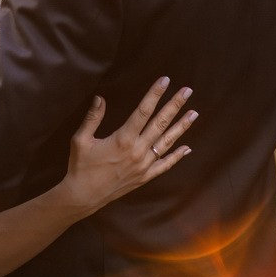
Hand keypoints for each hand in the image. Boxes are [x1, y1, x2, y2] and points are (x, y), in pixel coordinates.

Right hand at [62, 77, 196, 215]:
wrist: (84, 196)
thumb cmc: (81, 166)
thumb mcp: (81, 139)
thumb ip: (92, 118)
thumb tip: (100, 97)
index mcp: (123, 139)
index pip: (143, 111)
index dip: (155, 94)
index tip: (165, 80)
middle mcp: (138, 151)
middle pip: (161, 123)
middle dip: (175, 105)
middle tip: (187, 90)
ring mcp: (144, 165)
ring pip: (167, 142)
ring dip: (181, 127)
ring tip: (194, 113)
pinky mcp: (145, 177)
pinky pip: (164, 165)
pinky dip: (177, 156)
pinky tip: (187, 147)